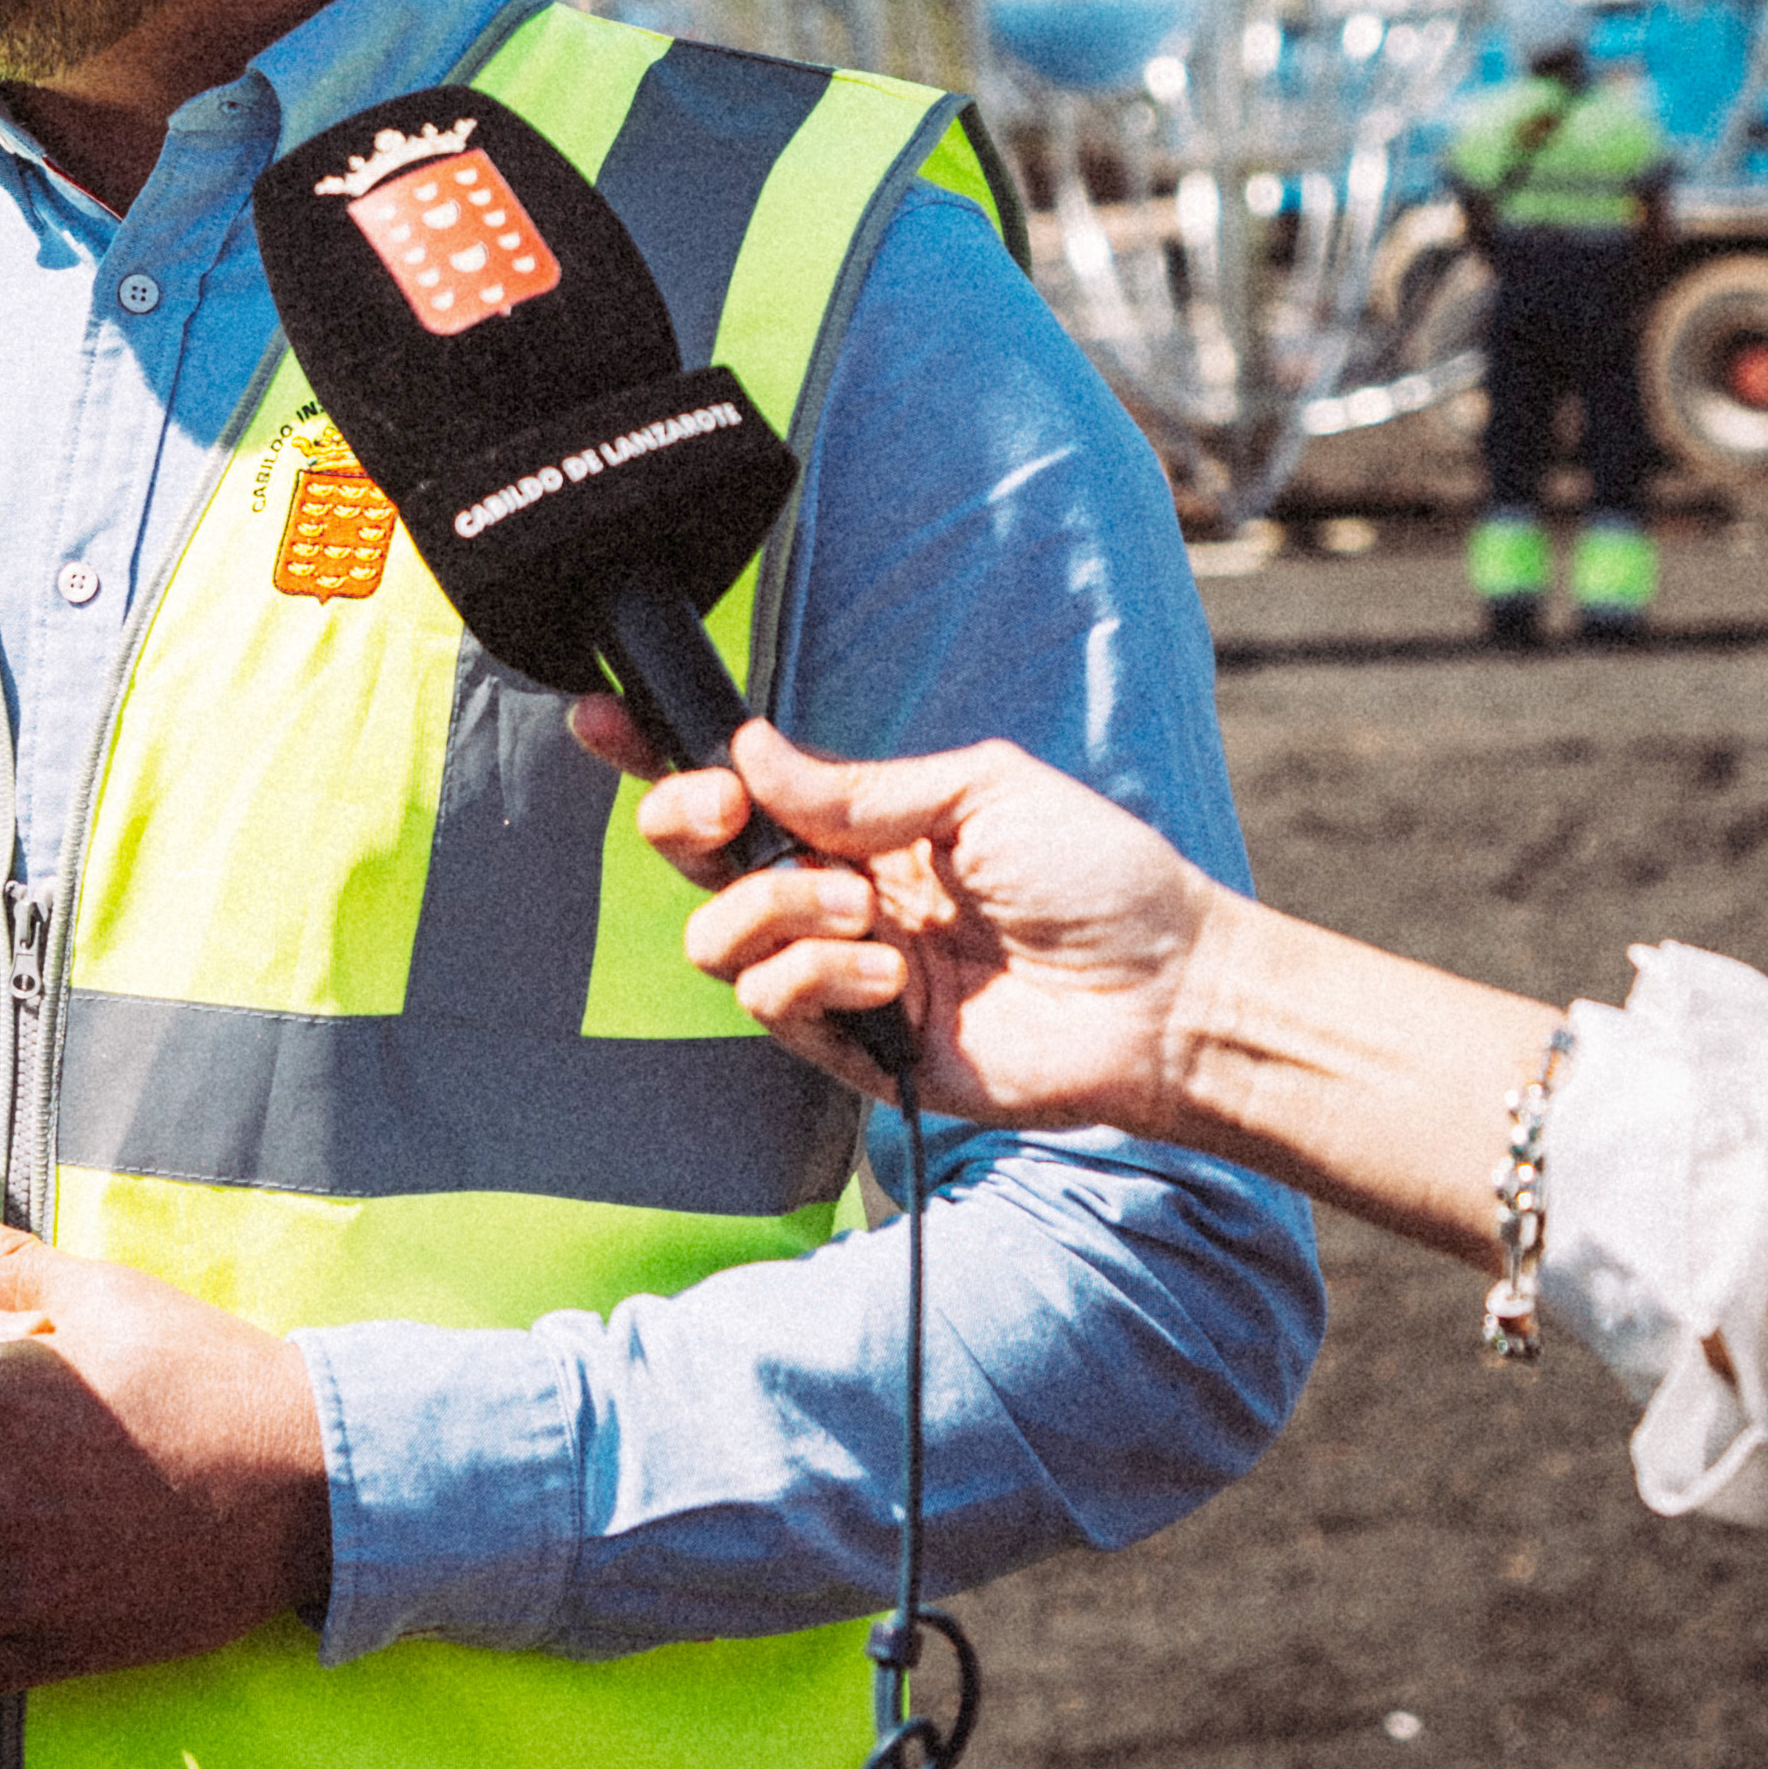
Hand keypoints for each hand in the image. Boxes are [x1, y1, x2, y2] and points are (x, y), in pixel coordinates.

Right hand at [579, 700, 1225, 1124]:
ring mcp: (842, 974)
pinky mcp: (853, 1049)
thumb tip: (748, 754)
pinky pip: (771, 1004)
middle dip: (688, 821)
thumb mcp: (978, 789)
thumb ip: (853, 784)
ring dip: (778, 912)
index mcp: (868, 825)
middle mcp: (841, 896)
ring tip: (869, 915)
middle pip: (698, 860)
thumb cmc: (1099, 880)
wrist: (1163, 996)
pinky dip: (816, 977)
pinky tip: (890, 975)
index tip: (603, 719)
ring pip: (718, 939)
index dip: (662, 758)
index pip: (742, 788)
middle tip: (730, 816)